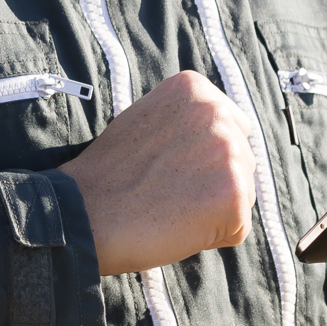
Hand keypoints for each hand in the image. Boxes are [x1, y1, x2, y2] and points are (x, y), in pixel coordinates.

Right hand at [57, 71, 254, 275]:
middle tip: (167, 191)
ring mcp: (229, 152)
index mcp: (195, 88)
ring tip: (171, 207)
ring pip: (242, 193)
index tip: (169, 167)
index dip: (201, 156)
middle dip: (213, 181)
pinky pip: (238, 227)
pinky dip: (212, 236)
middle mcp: (217, 112)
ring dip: (214, 209)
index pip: (230, 127)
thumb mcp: (147, 120)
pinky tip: (177, 225)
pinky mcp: (233, 194)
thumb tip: (221, 139)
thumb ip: (187, 121)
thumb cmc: (111, 174)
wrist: (84, 211)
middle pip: (241, 159)